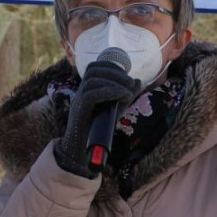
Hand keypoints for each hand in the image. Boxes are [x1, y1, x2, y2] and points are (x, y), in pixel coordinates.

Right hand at [54, 61, 138, 177]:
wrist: (83, 151)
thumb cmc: (99, 129)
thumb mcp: (115, 109)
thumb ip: (125, 95)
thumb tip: (137, 81)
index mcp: (87, 89)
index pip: (94, 67)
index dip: (110, 66)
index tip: (126, 74)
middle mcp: (80, 92)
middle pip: (94, 70)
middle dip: (115, 72)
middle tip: (130, 82)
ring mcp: (78, 101)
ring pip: (93, 80)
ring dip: (114, 82)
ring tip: (128, 91)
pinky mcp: (80, 111)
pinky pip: (92, 94)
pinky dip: (110, 91)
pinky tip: (123, 96)